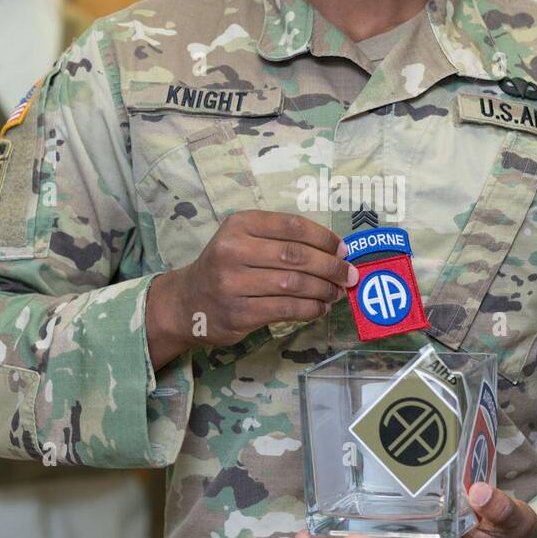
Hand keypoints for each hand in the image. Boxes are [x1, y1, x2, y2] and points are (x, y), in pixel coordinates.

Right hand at [146, 209, 358, 367]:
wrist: (187, 302)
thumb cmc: (226, 267)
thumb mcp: (244, 239)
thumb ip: (282, 240)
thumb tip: (336, 251)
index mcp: (239, 224)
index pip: (292, 226)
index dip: (324, 238)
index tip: (343, 249)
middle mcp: (233, 250)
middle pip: (296, 256)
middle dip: (331, 266)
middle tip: (349, 275)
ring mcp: (233, 283)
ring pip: (294, 284)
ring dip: (324, 290)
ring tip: (336, 293)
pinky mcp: (238, 313)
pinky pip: (285, 310)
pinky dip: (310, 309)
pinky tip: (319, 308)